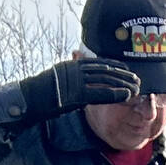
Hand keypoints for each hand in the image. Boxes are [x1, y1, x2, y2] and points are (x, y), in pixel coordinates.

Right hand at [19, 55, 141, 120]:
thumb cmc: (42, 96)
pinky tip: (126, 96)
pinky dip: (114, 94)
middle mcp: (74, 69)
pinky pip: (99, 93)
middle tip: (137, 78)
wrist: (28, 101)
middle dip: (122, 74)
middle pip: (104, 69)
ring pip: (104, 80)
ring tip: (136, 88)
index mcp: (71, 65)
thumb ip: (72, 80)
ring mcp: (74, 80)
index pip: (97, 63)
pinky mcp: (75, 94)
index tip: (126, 68)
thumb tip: (84, 84)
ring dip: (122, 84)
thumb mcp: (58, 83)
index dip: (114, 65)